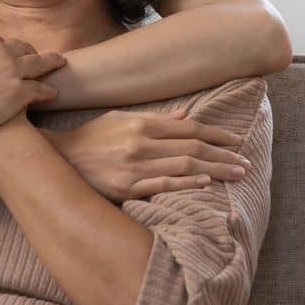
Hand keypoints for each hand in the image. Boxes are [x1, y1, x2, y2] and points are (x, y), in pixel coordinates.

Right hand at [0, 29, 64, 147]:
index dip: (4, 47)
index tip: (7, 51)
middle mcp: (1, 52)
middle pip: (23, 48)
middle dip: (31, 50)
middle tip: (37, 54)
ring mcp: (12, 73)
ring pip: (39, 64)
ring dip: (51, 62)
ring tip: (59, 63)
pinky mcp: (19, 94)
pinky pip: (40, 90)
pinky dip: (47, 91)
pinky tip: (51, 93)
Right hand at [51, 107, 250, 204]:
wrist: (58, 159)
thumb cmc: (91, 138)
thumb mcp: (119, 119)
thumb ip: (154, 119)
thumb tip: (185, 117)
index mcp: (141, 124)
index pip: (189, 128)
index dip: (217, 134)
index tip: (237, 141)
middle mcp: (141, 143)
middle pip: (193, 148)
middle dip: (224, 155)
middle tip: (246, 163)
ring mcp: (134, 167)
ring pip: (184, 166)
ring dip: (215, 170)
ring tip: (237, 174)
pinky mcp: (126, 187)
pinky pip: (163, 184)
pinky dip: (186, 182)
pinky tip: (206, 183)